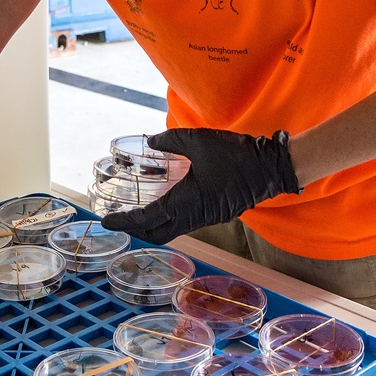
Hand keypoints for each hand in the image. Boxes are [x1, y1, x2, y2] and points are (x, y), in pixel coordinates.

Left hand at [100, 127, 300, 244]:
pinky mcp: (213, 215)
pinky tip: (162, 206)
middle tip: (117, 220)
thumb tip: (150, 142)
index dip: (124, 222)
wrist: (270, 168)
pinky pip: (183, 225)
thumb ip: (170, 141)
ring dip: (150, 227)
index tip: (106, 221)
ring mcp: (205, 218)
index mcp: (186, 202)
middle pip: (156, 235)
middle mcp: (193, 216)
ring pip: (170, 231)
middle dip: (134, 231)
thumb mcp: (197, 141)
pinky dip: (166, 221)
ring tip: (134, 215)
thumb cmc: (235, 155)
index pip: (147, 219)